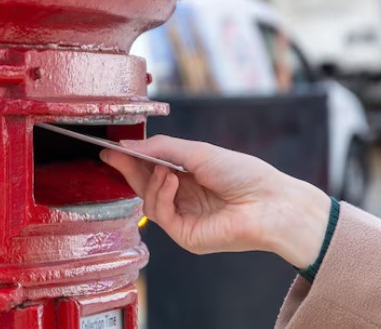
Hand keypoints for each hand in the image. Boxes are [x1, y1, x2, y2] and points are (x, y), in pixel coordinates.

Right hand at [100, 135, 330, 268]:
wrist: (269, 202)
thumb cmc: (242, 173)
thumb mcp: (197, 152)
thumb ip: (160, 148)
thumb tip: (127, 145)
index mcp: (188, 177)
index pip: (151, 169)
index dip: (131, 159)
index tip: (111, 148)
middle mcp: (184, 198)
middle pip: (145, 186)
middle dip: (128, 169)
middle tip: (113, 154)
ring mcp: (184, 219)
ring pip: (148, 202)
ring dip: (151, 181)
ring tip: (166, 170)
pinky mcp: (186, 235)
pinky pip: (160, 215)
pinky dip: (161, 195)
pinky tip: (172, 181)